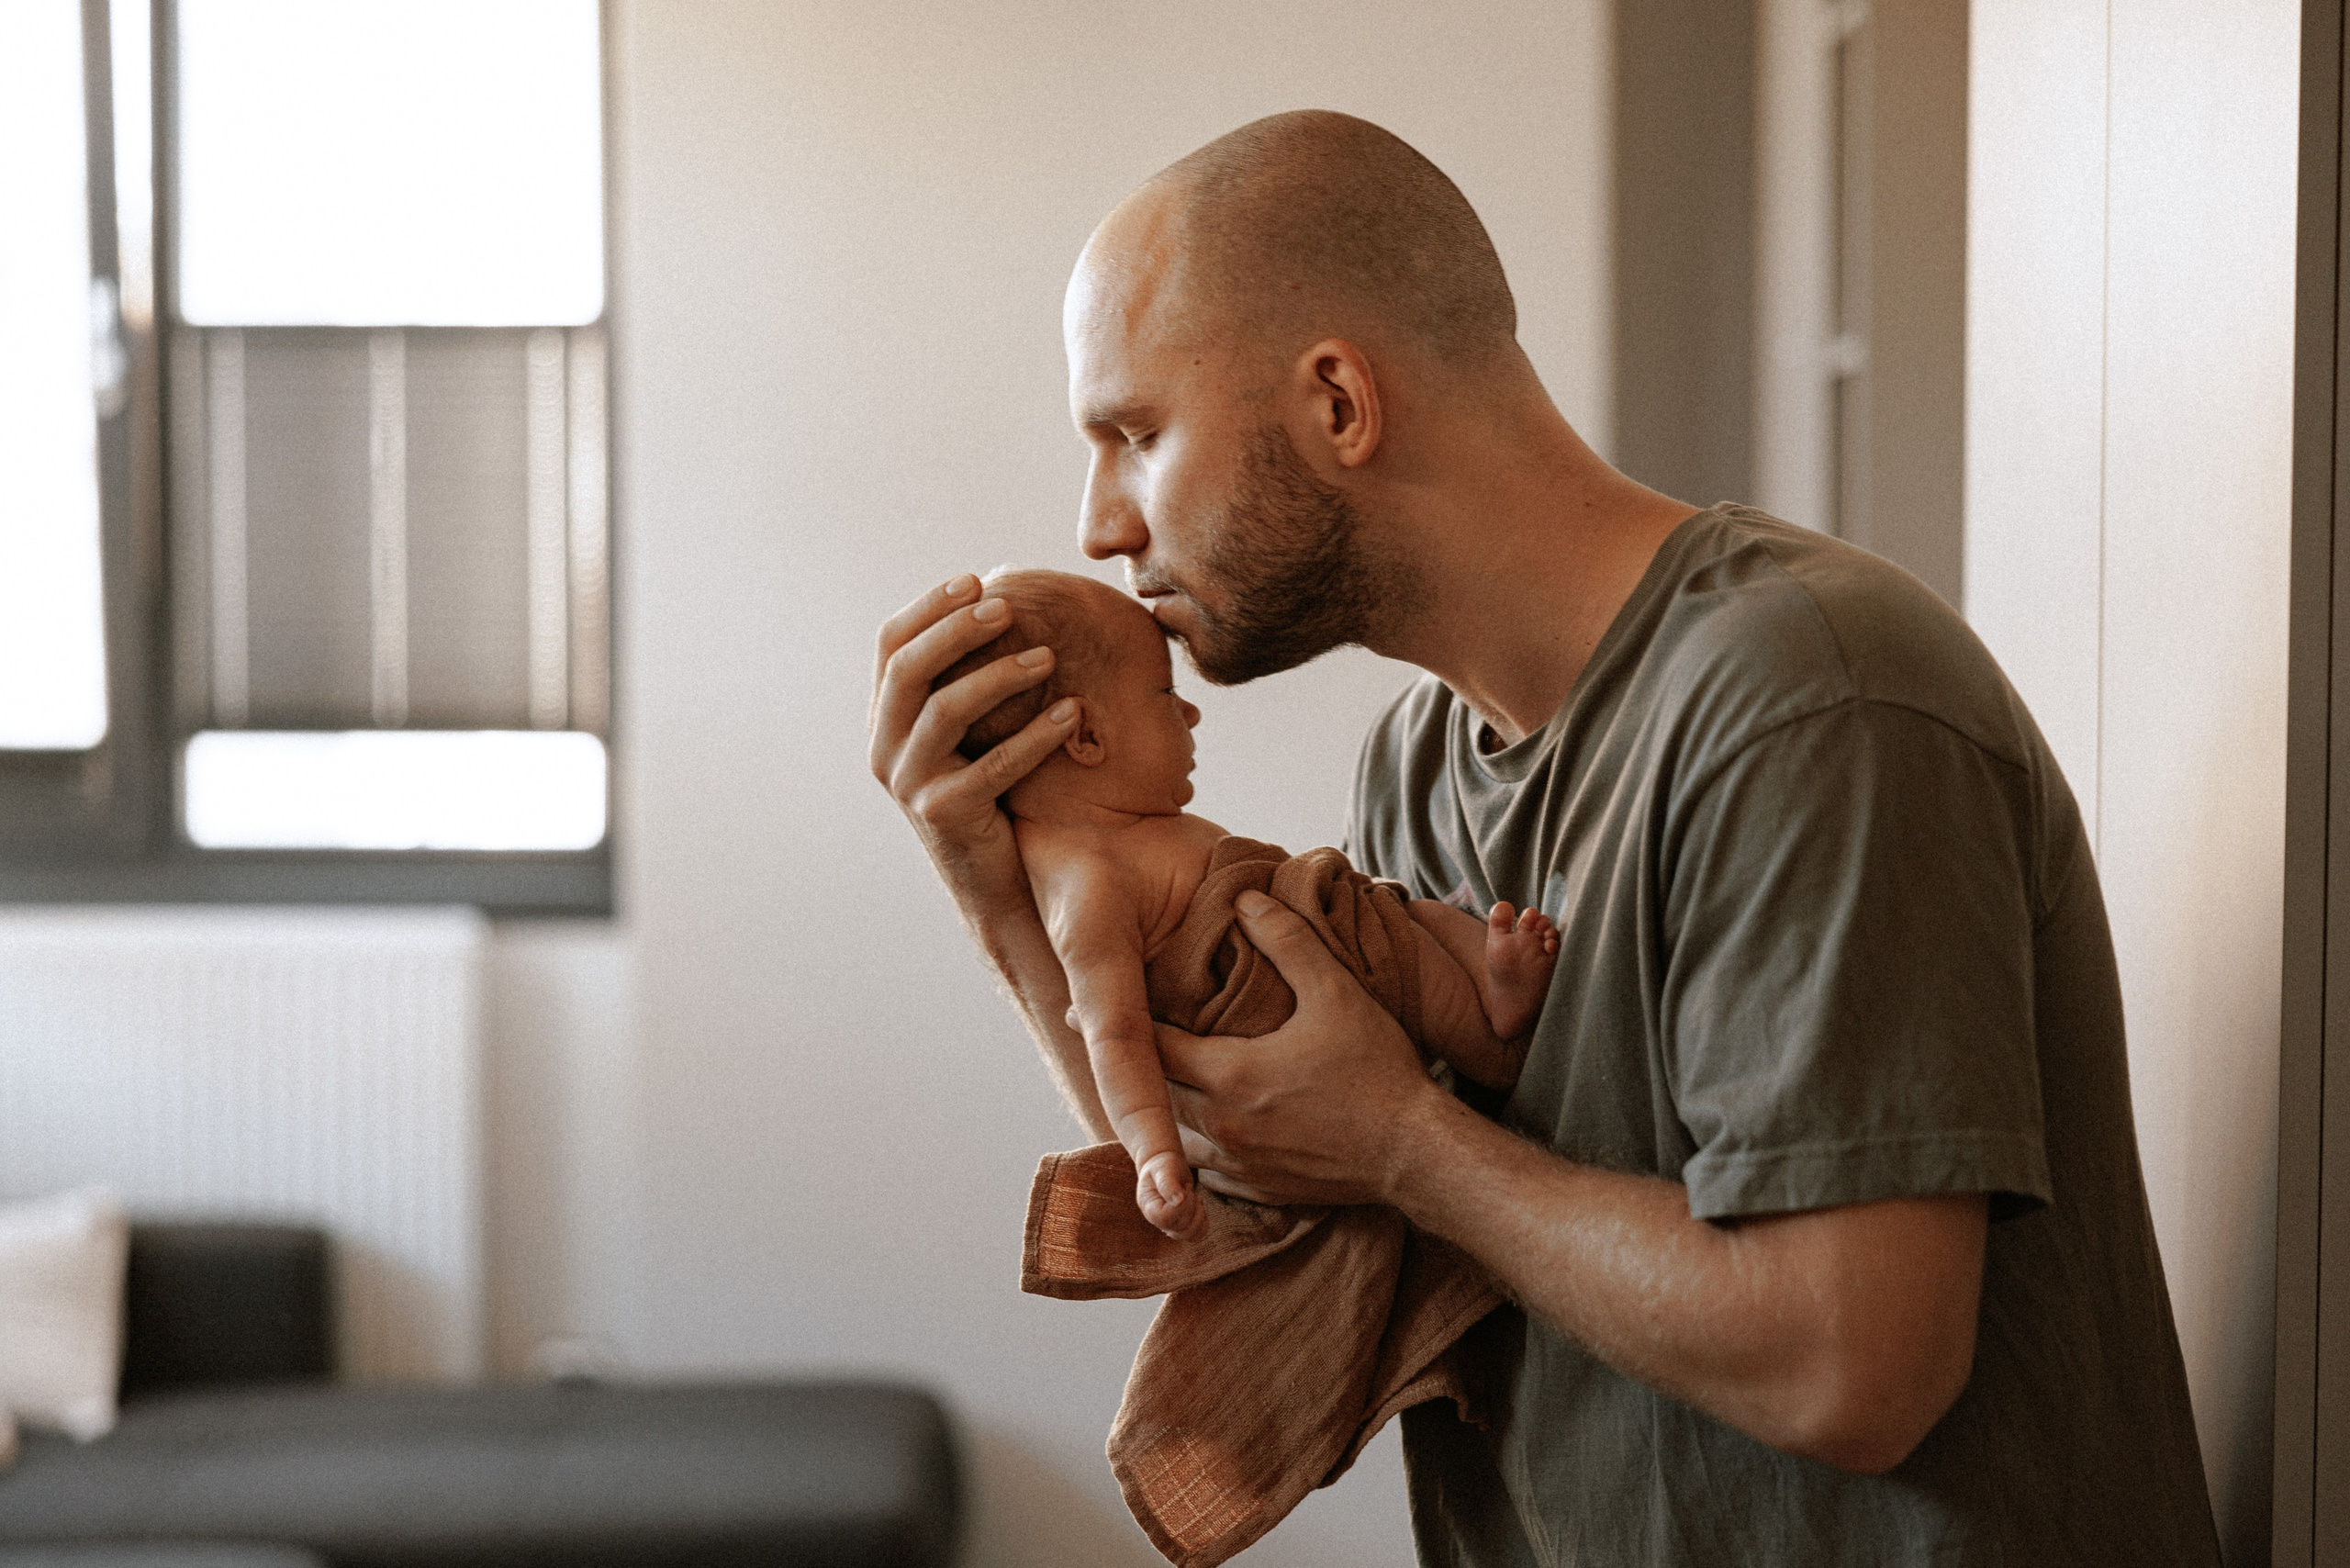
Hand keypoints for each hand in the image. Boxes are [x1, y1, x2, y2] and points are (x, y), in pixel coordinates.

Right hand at [868, 574, 1079, 904]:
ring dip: (998, 675)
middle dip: (958, 629)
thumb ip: (965, 682)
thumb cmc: (994, 797)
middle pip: (907, 669)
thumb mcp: (969, 735)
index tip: (975, 580)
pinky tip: (1072, 711)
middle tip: (1007, 607)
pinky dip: (1035, 735)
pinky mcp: (946, 816)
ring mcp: (911, 785)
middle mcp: (885, 750)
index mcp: (885, 721)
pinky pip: (993, 765)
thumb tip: (996, 602)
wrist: (996, 885)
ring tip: (1047, 657)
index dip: (928, 608)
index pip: (889, 646)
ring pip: (945, 712)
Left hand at [1158, 890, 1448, 1206]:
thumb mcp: (1335, 991)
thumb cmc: (1377, 1070)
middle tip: (1136, 1037)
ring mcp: (1236, 1166)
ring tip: (1169, 1077)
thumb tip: (1245, 898)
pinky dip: (1197, 1144)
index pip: (1150, 1045)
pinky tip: (1210, 1122)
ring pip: (1174, 1135)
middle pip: (1154, 1093)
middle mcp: (1220, 1127)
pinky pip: (1204, 1169)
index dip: (1129, 1021)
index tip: (1111, 1004)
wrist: (1417, 1152)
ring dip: (1168, 1106)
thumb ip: (1286, 939)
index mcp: (1228, 1075)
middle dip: (1145, 1064)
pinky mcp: (1256, 1191)